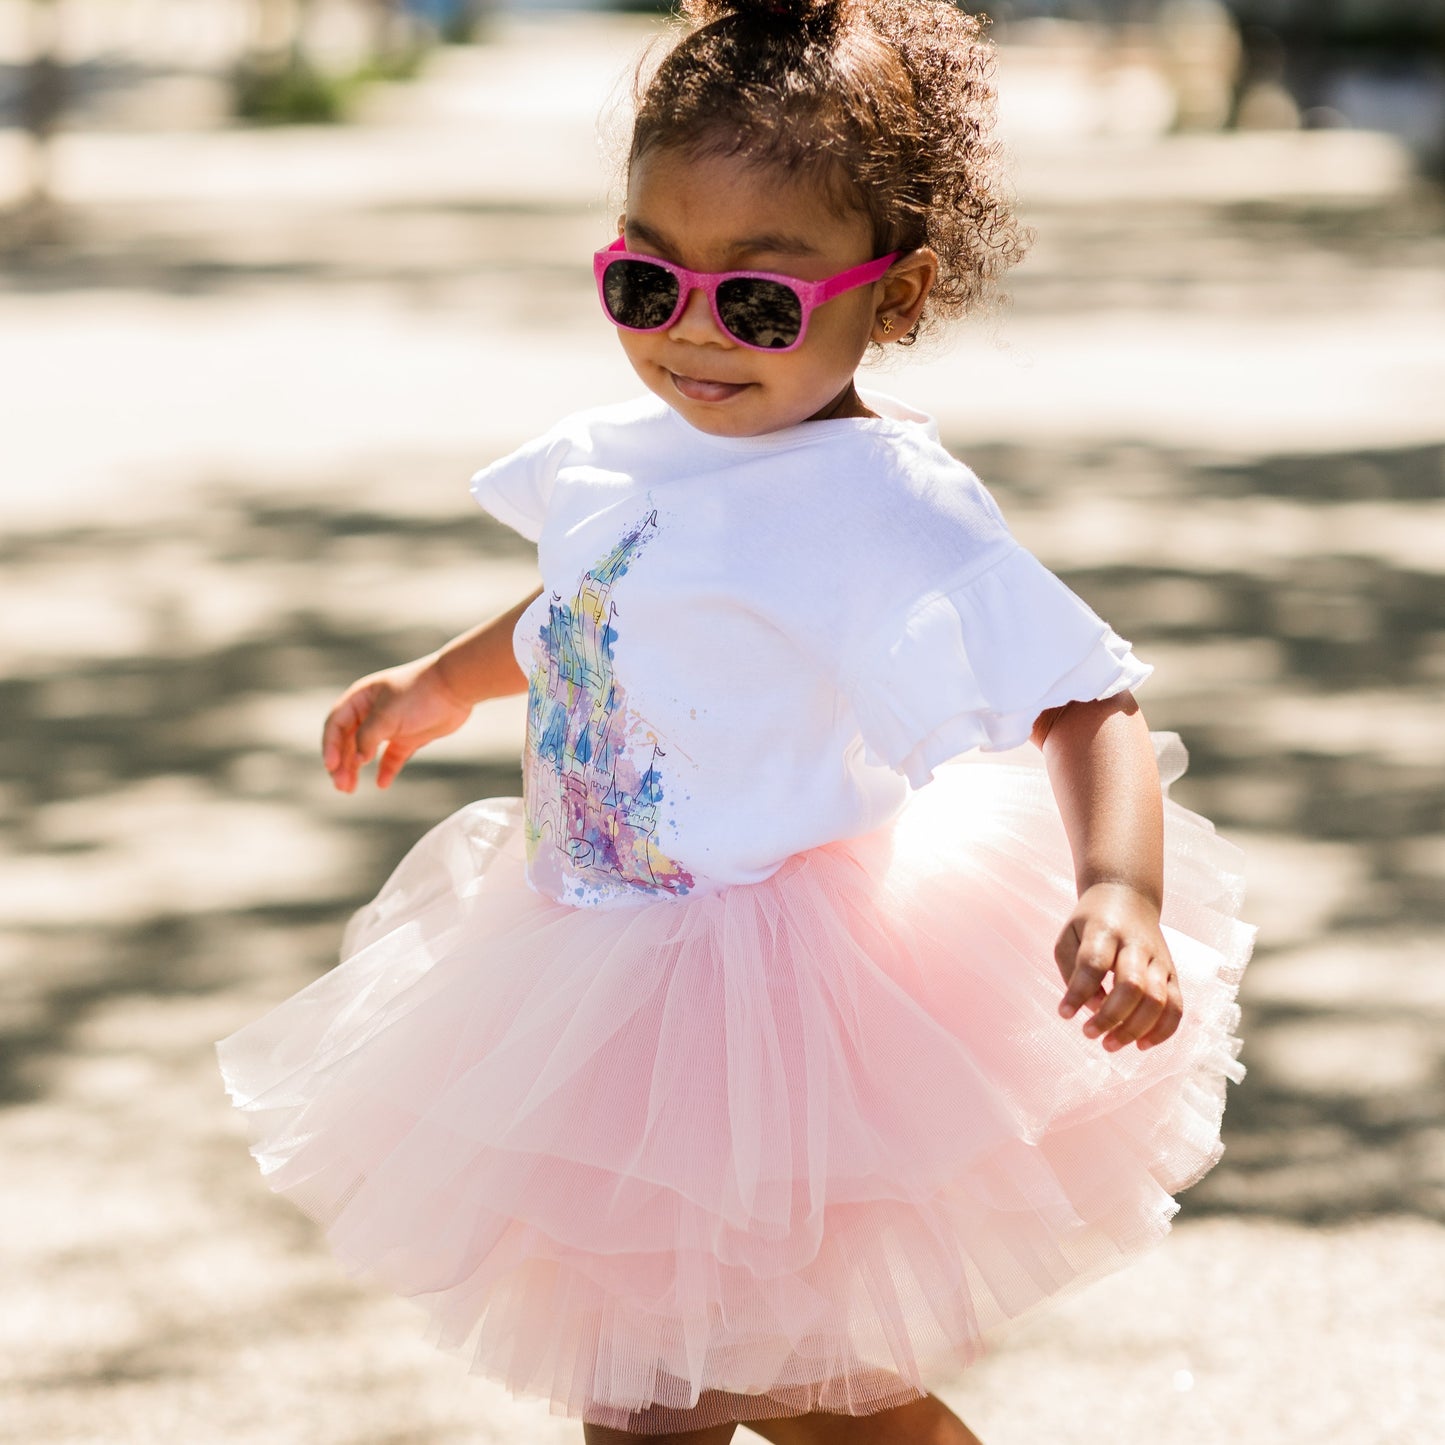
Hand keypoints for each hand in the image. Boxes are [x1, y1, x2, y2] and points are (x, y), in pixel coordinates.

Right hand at [322, 655, 474, 792]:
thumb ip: (367, 737)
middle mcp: (371, 712)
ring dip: (356, 769)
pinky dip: (385, 770)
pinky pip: (391, 757)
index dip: (330, 747)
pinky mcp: (409, 737)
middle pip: (348, 741)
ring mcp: (390, 726)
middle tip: (341, 786)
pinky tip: (382, 784)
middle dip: (342, 764)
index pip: (335, 725)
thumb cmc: (418, 694)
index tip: (332, 767)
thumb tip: (357, 761)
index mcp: (360, 699)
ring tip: (350, 789)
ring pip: (366, 751)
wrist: (455, 687)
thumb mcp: (386, 715)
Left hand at [1054, 882, 1181, 1051]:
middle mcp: (1136, 945)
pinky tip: (1141, 1045)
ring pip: (1158, 1000)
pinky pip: (1177, 1007)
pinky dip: (1163, 1031)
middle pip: (1131, 985)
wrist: (1128, 897)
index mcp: (1105, 930)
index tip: (1064, 1013)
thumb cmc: (1091, 923)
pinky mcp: (1172, 973)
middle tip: (1089, 1034)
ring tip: (1110, 1044)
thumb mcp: (1069, 936)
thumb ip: (1073, 972)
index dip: (1079, 992)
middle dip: (1111, 1017)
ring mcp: (1159, 959)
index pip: (1094, 963)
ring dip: (1135, 1029)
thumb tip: (1092, 1008)